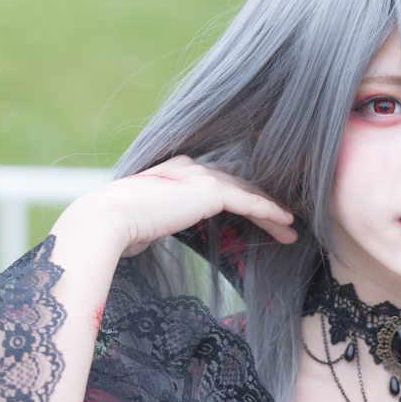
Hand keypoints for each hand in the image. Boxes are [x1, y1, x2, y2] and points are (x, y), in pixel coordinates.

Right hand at [53, 155, 297, 258]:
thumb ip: (158, 220)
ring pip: (248, 192)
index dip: (241, 197)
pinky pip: (249, 201)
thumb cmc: (117, 229)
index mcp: (175, 172)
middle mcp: (190, 168)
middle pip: (238, 185)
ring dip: (273, 212)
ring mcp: (200, 177)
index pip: (217, 182)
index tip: (259, 214)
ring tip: (292, 229)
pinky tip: (286, 221)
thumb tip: (151, 233)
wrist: (108, 219)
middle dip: (263, 204)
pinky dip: (269, 210)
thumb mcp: (144, 222)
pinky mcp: (209, 191)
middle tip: (286, 222)